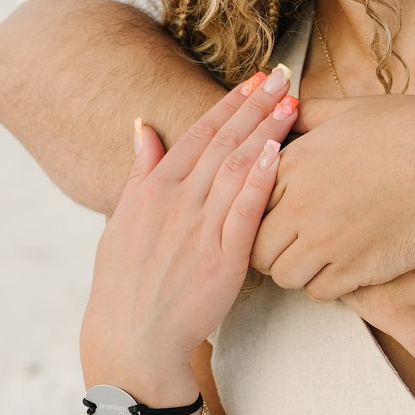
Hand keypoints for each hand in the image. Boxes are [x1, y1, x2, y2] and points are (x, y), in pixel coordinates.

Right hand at [80, 70, 297, 387]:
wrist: (132, 339)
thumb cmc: (125, 284)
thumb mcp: (121, 221)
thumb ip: (140, 171)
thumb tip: (143, 126)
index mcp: (153, 189)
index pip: (198, 134)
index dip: (228, 103)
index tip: (253, 79)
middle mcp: (175, 201)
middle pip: (223, 141)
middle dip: (255, 105)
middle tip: (284, 75)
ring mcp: (198, 228)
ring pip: (236, 167)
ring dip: (266, 131)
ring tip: (293, 103)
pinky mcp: (221, 258)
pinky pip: (244, 211)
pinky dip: (260, 179)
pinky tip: (280, 153)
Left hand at [251, 94, 414, 298]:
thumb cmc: (407, 129)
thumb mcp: (349, 109)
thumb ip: (307, 114)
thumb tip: (283, 108)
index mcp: (292, 163)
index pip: (246, 204)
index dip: (256, 213)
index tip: (273, 215)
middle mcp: (301, 205)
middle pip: (257, 248)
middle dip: (269, 249)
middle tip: (290, 244)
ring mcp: (327, 241)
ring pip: (283, 275)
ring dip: (296, 270)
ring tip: (315, 258)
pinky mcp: (357, 269)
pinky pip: (319, 292)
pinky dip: (325, 284)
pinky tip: (342, 267)